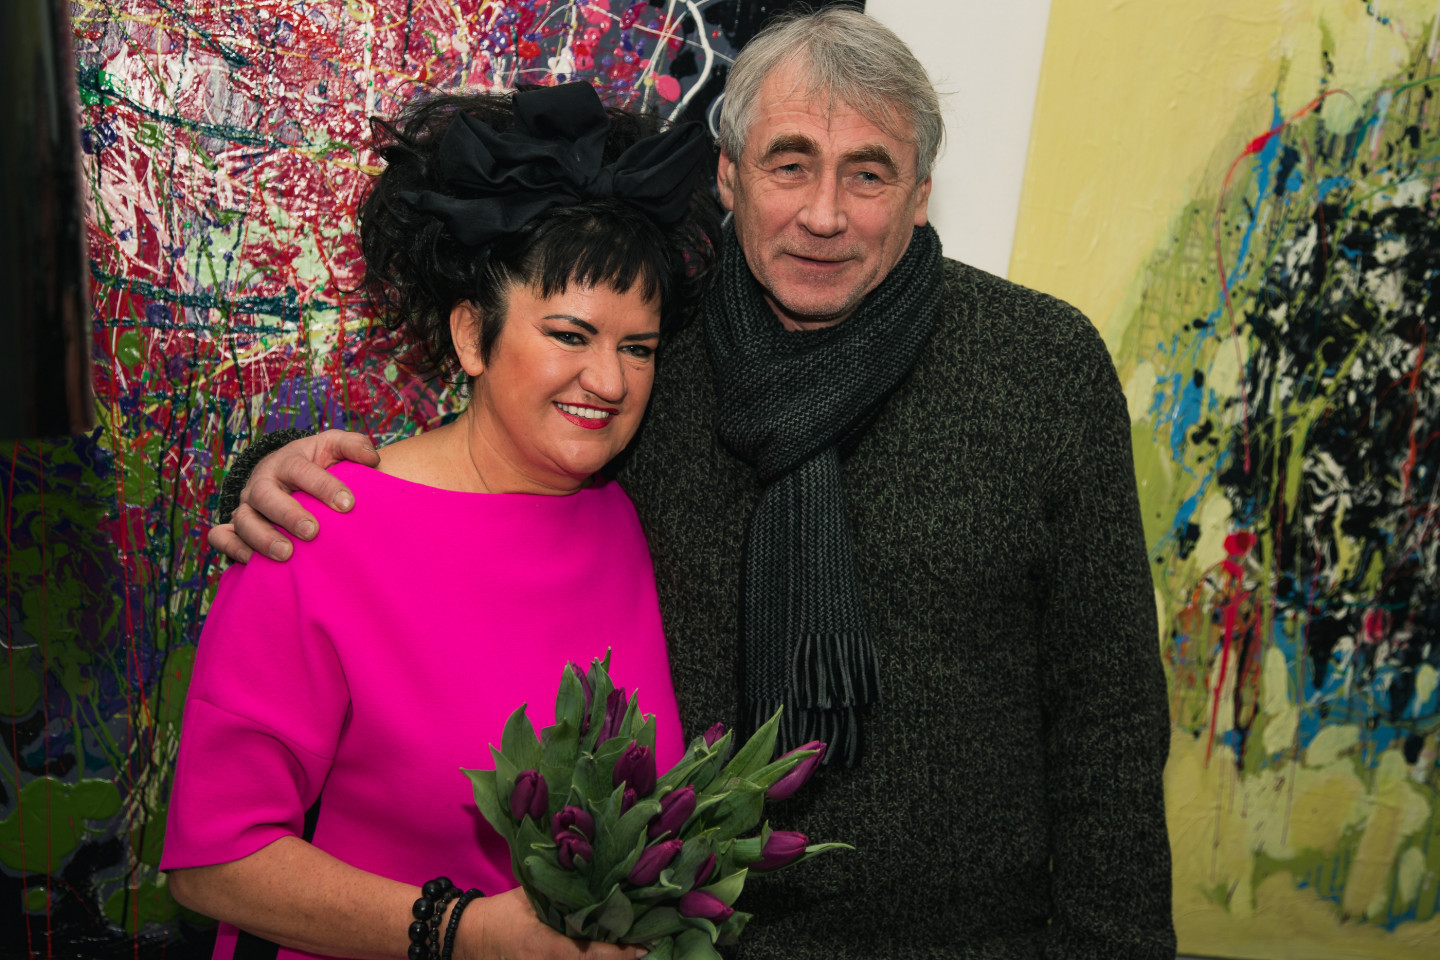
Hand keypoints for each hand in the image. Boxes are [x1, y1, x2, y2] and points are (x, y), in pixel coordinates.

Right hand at [208, 430, 379, 562]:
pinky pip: (222, 537)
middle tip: (313, 531)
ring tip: (286, 554)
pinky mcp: (236, 526)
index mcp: (288, 461)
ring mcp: (247, 505)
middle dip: (288, 515)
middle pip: (266, 496)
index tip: (347, 504)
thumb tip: (371, 458)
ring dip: (262, 538)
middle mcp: (262, 483)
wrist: (283, 473)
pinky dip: (233, 548)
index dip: (324, 486)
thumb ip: (353, 446)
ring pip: (243, 520)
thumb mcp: (333, 447)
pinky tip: (252, 562)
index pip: (302, 470)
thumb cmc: (315, 463)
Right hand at [458, 888, 647, 959]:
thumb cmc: (501, 913)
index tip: (643, 947)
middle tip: (644, 947)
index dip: (619, 954)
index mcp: (546, 946)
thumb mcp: (530, 897)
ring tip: (630, 951)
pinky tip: (604, 956)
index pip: (591, 956)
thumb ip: (561, 890)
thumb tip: (595, 873)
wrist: (468, 937)